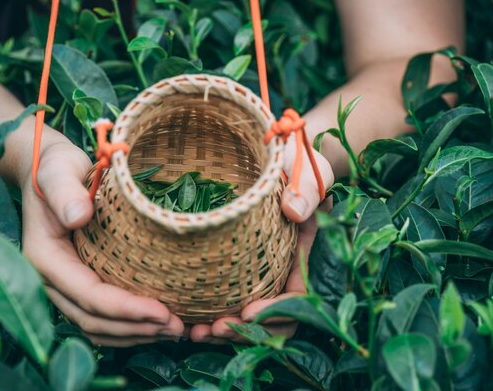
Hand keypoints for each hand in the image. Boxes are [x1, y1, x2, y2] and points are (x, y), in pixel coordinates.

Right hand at [21, 139, 184, 346]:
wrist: (48, 170)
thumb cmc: (55, 169)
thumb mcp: (58, 173)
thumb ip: (65, 194)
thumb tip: (79, 216)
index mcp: (44, 259)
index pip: (88, 295)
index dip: (125, 309)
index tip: (162, 311)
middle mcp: (50, 280)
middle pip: (93, 319)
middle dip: (135, 328)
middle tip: (177, 327)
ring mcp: (63, 286)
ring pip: (96, 325)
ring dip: (134, 333)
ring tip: (174, 330)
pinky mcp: (77, 283)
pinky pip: (99, 316)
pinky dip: (127, 326)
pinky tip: (155, 323)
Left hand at [190, 139, 334, 342]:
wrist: (278, 159)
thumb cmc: (298, 164)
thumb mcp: (307, 171)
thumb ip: (305, 190)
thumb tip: (293, 211)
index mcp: (306, 258)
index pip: (299, 298)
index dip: (277, 312)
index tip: (249, 311)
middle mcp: (286, 274)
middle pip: (273, 321)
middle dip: (246, 331)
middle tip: (213, 330)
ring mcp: (263, 275)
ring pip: (249, 319)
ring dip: (225, 331)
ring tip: (193, 332)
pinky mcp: (239, 271)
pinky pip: (228, 300)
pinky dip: (210, 314)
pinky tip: (186, 317)